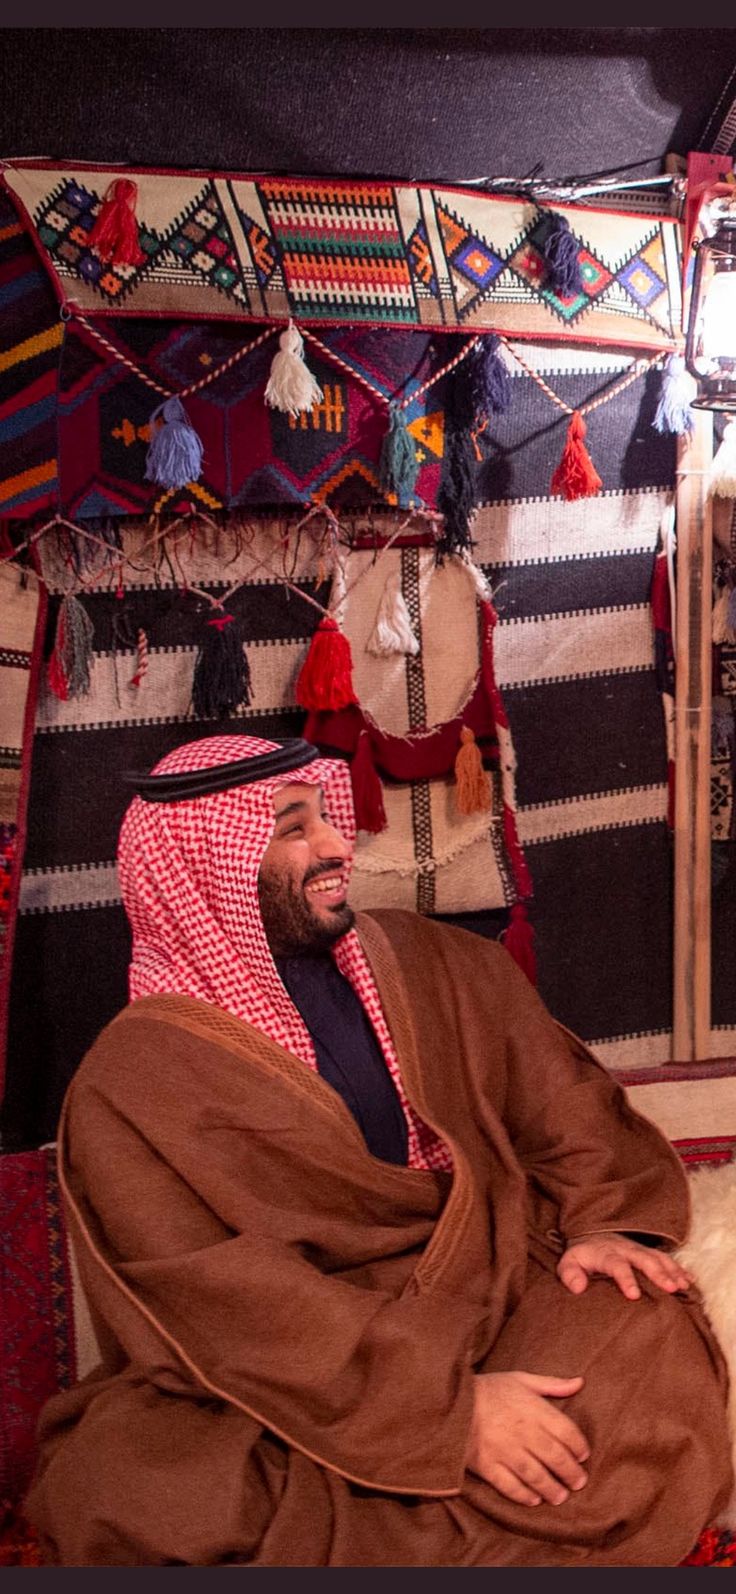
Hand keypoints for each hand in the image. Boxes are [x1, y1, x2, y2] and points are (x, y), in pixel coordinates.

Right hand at [466, 1371, 588, 1506]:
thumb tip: (580, 1382)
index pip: (566, 1431)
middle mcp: (521, 1431)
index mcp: (532, 1408)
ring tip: (561, 1496)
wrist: (450, 1401)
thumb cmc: (489, 1390)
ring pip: (535, 1475)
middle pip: (555, 1456)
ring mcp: (503, 1450)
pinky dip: (524, 1496)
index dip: (579, 1446)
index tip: (583, 1455)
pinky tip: (534, 1500)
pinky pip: (510, 1486)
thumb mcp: (520, 1379)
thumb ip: (551, 1384)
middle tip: (579, 1482)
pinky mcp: (486, 1466)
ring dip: (552, 1489)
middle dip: (571, 1473)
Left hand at [557, 1232, 691, 1301]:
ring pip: (658, 1258)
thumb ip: (569, 1274)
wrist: (591, 1235)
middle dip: (657, 1273)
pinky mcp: (647, 1252)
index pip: (617, 1264)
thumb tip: (577, 1287)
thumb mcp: (568, 1262)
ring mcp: (638, 1249)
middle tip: (670, 1288)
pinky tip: (689, 1281)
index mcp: (606, 1253)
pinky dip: (678, 1269)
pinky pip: (665, 1258)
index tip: (634, 1295)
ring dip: (671, 1271)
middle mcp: (625, 1249)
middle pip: (643, 1259)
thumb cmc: (582, 1255)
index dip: (626, 1279)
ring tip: (683, 1286)